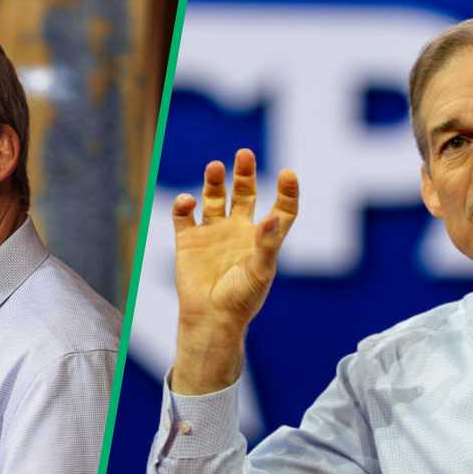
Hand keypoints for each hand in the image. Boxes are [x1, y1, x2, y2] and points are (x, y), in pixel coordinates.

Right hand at [171, 148, 298, 394]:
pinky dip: (184, 205)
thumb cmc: (241, 300)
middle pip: (244, 193)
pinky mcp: (188, 241)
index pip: (281, 209)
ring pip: (213, 197)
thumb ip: (267, 244)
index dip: (287, 192)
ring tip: (215, 166)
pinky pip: (183, 215)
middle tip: (244, 154)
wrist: (210, 319)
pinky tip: (188, 201)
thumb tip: (272, 218)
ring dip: (214, 180)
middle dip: (244, 173)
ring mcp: (212, 234)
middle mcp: (238, 231)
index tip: (289, 174)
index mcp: (262, 239)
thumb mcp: (260, 271)